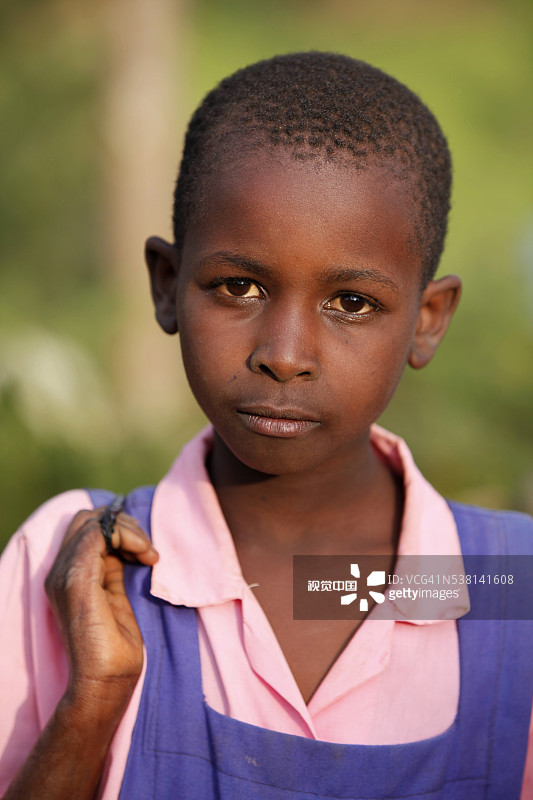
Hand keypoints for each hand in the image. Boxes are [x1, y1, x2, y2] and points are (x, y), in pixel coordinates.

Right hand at [44, 508, 158, 711]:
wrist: (106, 680)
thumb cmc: (115, 647)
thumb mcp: (115, 596)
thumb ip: (112, 570)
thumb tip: (124, 547)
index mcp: (68, 576)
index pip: (86, 529)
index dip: (118, 528)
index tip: (145, 550)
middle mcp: (60, 572)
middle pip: (86, 519)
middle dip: (122, 522)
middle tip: (146, 546)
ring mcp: (64, 575)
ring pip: (92, 522)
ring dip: (128, 528)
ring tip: (148, 552)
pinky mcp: (76, 580)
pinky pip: (96, 535)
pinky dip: (125, 535)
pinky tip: (145, 554)